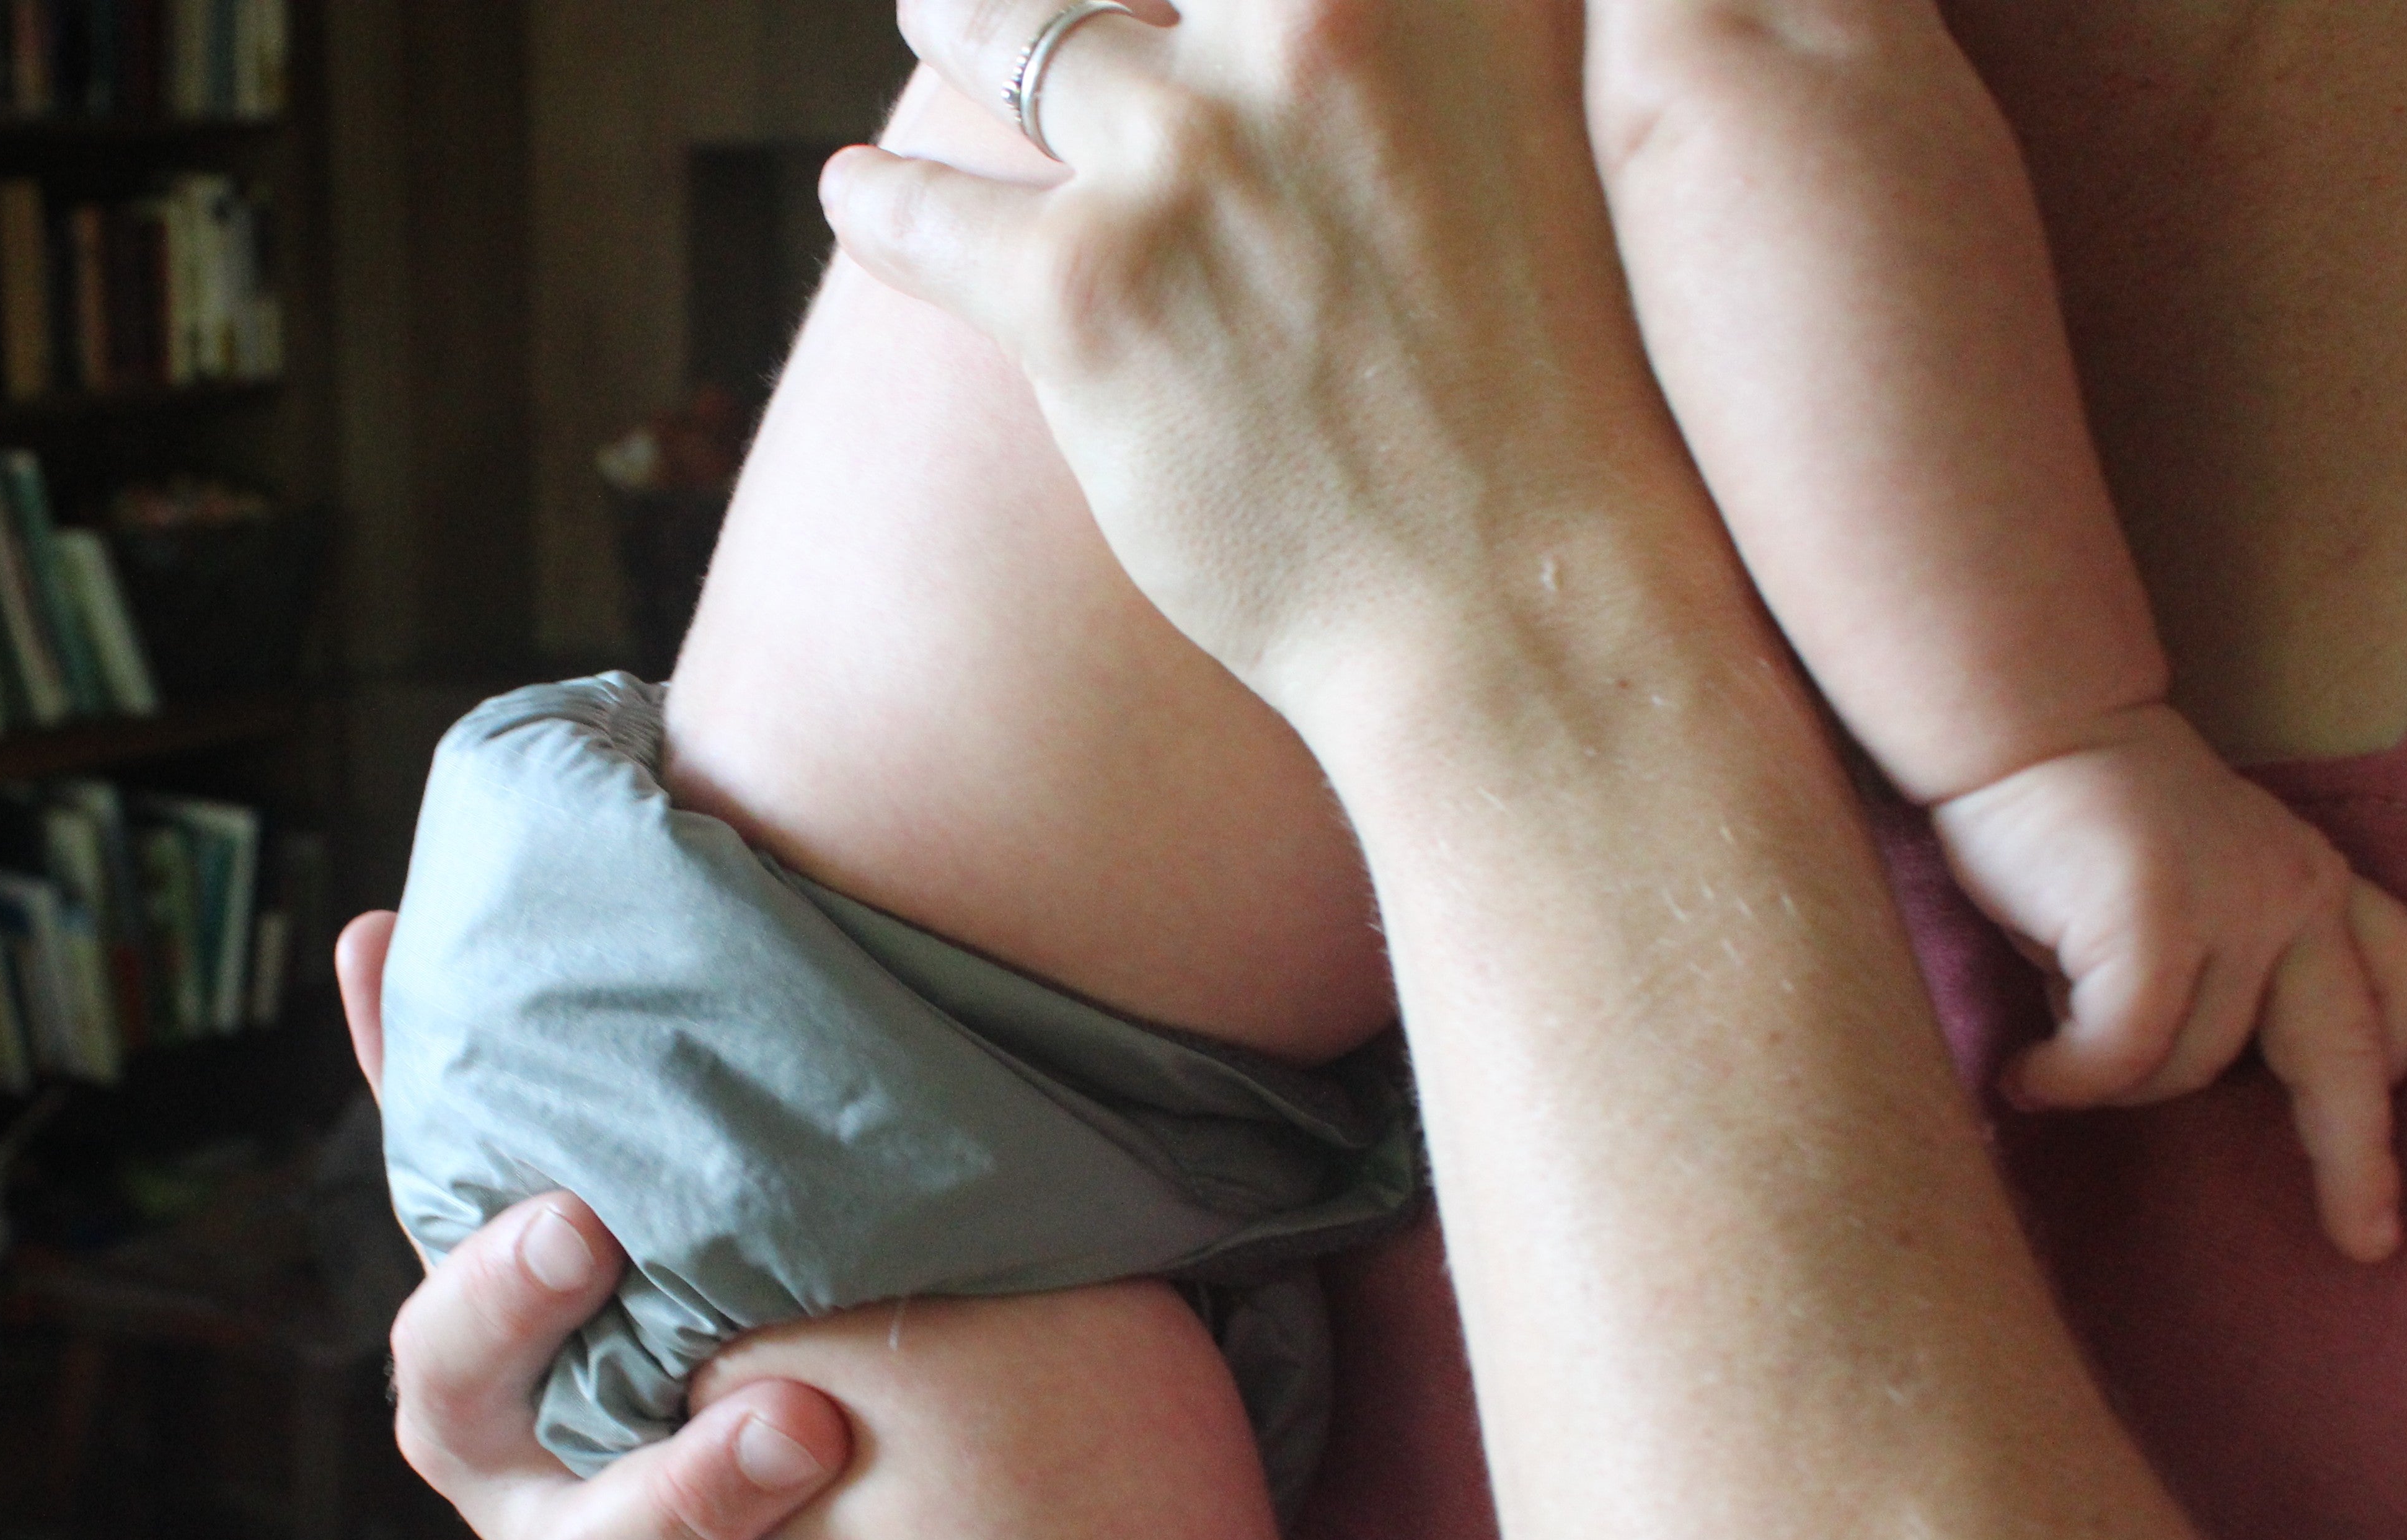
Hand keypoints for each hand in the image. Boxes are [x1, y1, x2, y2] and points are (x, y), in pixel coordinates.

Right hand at [337, 912, 933, 1539]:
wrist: (741, 1435)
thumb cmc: (636, 1284)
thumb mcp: (567, 1193)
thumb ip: (470, 1096)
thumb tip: (378, 934)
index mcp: (486, 1406)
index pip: (458, 1365)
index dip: (504, 1302)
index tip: (586, 1223)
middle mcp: (550, 1523)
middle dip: (686, 1492)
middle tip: (802, 1418)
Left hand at [818, 0, 1682, 725]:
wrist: (1517, 613)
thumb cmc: (1547, 416)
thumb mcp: (1542, 158)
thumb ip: (1437, 68)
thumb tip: (1321, 41)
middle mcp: (1327, 18)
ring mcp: (1197, 149)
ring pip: (1010, 24)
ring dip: (964, 15)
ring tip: (936, 10)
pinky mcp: (1092, 289)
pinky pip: (927, 213)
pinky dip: (882, 204)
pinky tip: (859, 198)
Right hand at [1930, 706, 2406, 1261]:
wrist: (2024, 726)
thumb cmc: (2075, 823)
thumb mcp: (2174, 895)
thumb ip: (2206, 970)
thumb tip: (2173, 1078)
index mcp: (2310, 886)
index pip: (2401, 988)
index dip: (2394, 1067)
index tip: (2382, 1151)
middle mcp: (2296, 895)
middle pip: (2349, 1057)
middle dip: (2357, 1161)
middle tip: (2362, 1240)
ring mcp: (2234, 907)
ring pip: (2188, 1070)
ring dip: (2110, 1084)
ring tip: (2050, 1055)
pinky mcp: (2159, 923)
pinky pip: (2122, 1054)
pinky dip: (2067, 1079)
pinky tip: (2024, 1073)